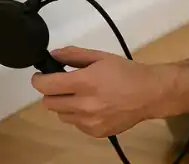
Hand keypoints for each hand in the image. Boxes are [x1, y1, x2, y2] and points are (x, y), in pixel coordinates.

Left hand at [31, 46, 175, 137]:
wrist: (149, 94)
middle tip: (62, 85)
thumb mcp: (100, 57)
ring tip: (79, 96)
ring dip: (64, 105)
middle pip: (49, 103)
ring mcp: (89, 121)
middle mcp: (84, 105)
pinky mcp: (96, 132)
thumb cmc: (125, 72)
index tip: (40, 76)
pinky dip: (77, 115)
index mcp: (84, 82)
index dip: (38, 80)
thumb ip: (74, 55)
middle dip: (51, 92)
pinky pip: (75, 124)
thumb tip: (53, 55)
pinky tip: (91, 106)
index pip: (47, 86)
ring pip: (61, 115)